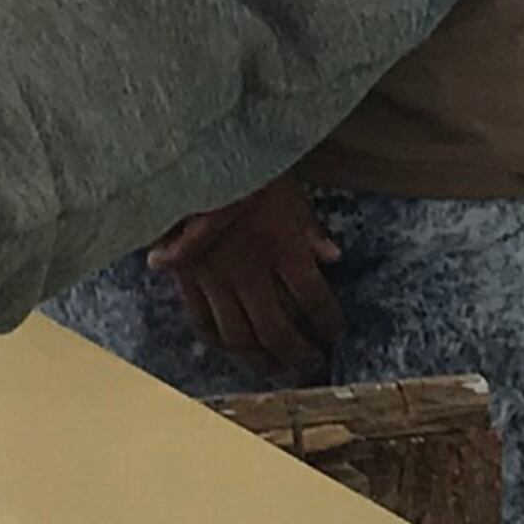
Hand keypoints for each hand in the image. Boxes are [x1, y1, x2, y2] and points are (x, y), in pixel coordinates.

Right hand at [145, 177, 343, 371]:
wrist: (190, 155)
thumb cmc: (243, 163)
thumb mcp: (287, 186)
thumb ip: (308, 227)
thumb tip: (333, 257)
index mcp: (281, 246)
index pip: (313, 299)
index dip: (328, 322)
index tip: (336, 332)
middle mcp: (250, 269)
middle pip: (277, 330)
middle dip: (297, 353)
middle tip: (310, 363)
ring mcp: (215, 277)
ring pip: (239, 336)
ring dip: (260, 359)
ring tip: (275, 369)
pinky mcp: (187, 276)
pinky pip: (203, 321)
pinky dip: (219, 341)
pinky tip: (232, 348)